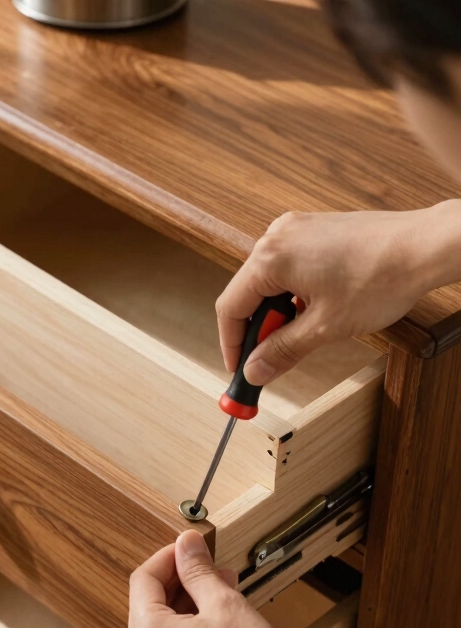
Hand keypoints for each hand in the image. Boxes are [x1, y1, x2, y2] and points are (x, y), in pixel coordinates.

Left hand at [127, 530, 298, 627]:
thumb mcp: (223, 603)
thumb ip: (198, 571)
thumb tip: (186, 544)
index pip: (144, 579)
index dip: (169, 558)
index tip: (190, 549)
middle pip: (152, 607)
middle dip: (184, 585)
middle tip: (215, 573)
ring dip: (189, 612)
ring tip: (224, 601)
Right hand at [216, 201, 460, 385]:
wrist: (423, 248)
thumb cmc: (381, 277)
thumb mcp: (323, 327)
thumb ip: (281, 350)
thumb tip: (255, 370)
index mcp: (271, 257)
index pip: (231, 307)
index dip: (232, 344)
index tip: (240, 369)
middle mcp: (278, 236)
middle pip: (248, 293)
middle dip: (256, 331)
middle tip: (268, 361)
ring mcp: (297, 230)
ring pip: (269, 281)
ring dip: (277, 314)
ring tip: (298, 337)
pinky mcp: (316, 230)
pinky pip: (288, 267)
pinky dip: (291, 294)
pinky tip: (311, 312)